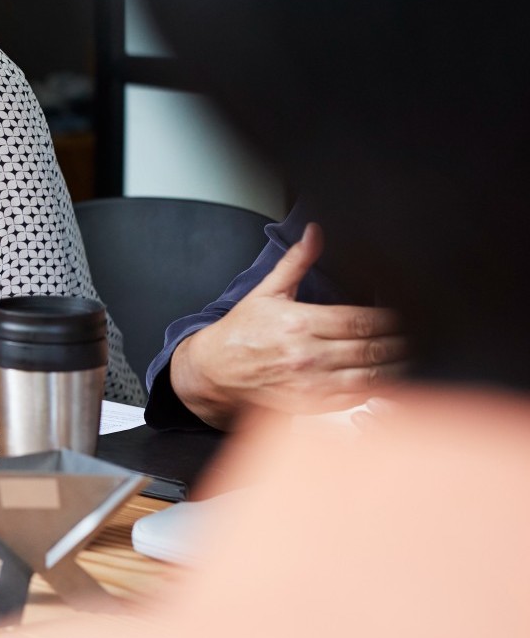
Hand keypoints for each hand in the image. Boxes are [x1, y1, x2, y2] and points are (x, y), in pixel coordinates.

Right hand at [171, 223, 404, 428]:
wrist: (215, 370)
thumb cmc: (241, 331)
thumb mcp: (267, 291)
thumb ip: (297, 262)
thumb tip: (316, 232)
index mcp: (300, 323)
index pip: (361, 321)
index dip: (392, 319)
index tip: (407, 314)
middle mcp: (308, 355)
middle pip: (372, 349)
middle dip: (402, 342)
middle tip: (421, 335)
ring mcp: (311, 383)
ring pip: (371, 377)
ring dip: (398, 367)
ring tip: (414, 357)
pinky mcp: (312, 404)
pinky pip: (357, 399)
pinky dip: (379, 389)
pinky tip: (391, 378)